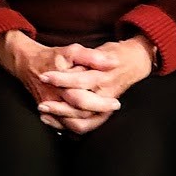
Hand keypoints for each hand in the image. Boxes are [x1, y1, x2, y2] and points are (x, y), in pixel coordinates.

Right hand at [0, 31, 120, 132]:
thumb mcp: (71, 51)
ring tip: (104, 117)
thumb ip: (91, 57)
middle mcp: (55, 100)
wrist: (27, 63)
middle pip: (79, 117)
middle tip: (113, 109)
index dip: (101, 104)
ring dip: (90, 124)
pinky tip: (89, 122)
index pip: (84, 101)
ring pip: (72, 126)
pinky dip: (77, 127)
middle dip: (99, 117)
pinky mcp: (48, 112)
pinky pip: (64, 127)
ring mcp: (51, 108)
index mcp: (62, 86)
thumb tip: (111, 62)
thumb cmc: (51, 56)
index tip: (116, 102)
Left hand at [36, 37, 156, 133]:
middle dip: (59, 107)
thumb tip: (74, 65)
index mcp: (102, 77)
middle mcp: (104, 94)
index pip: (80, 80)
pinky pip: (85, 126)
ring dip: (61, 119)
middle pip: (80, 105)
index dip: (60, 79)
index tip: (44, 76)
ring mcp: (103, 106)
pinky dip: (68, 126)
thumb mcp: (104, 49)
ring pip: (82, 121)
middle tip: (41, 104)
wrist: (134, 62)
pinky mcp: (101, 113)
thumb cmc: (114, 55)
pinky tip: (53, 121)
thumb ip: (90, 56)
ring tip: (44, 114)